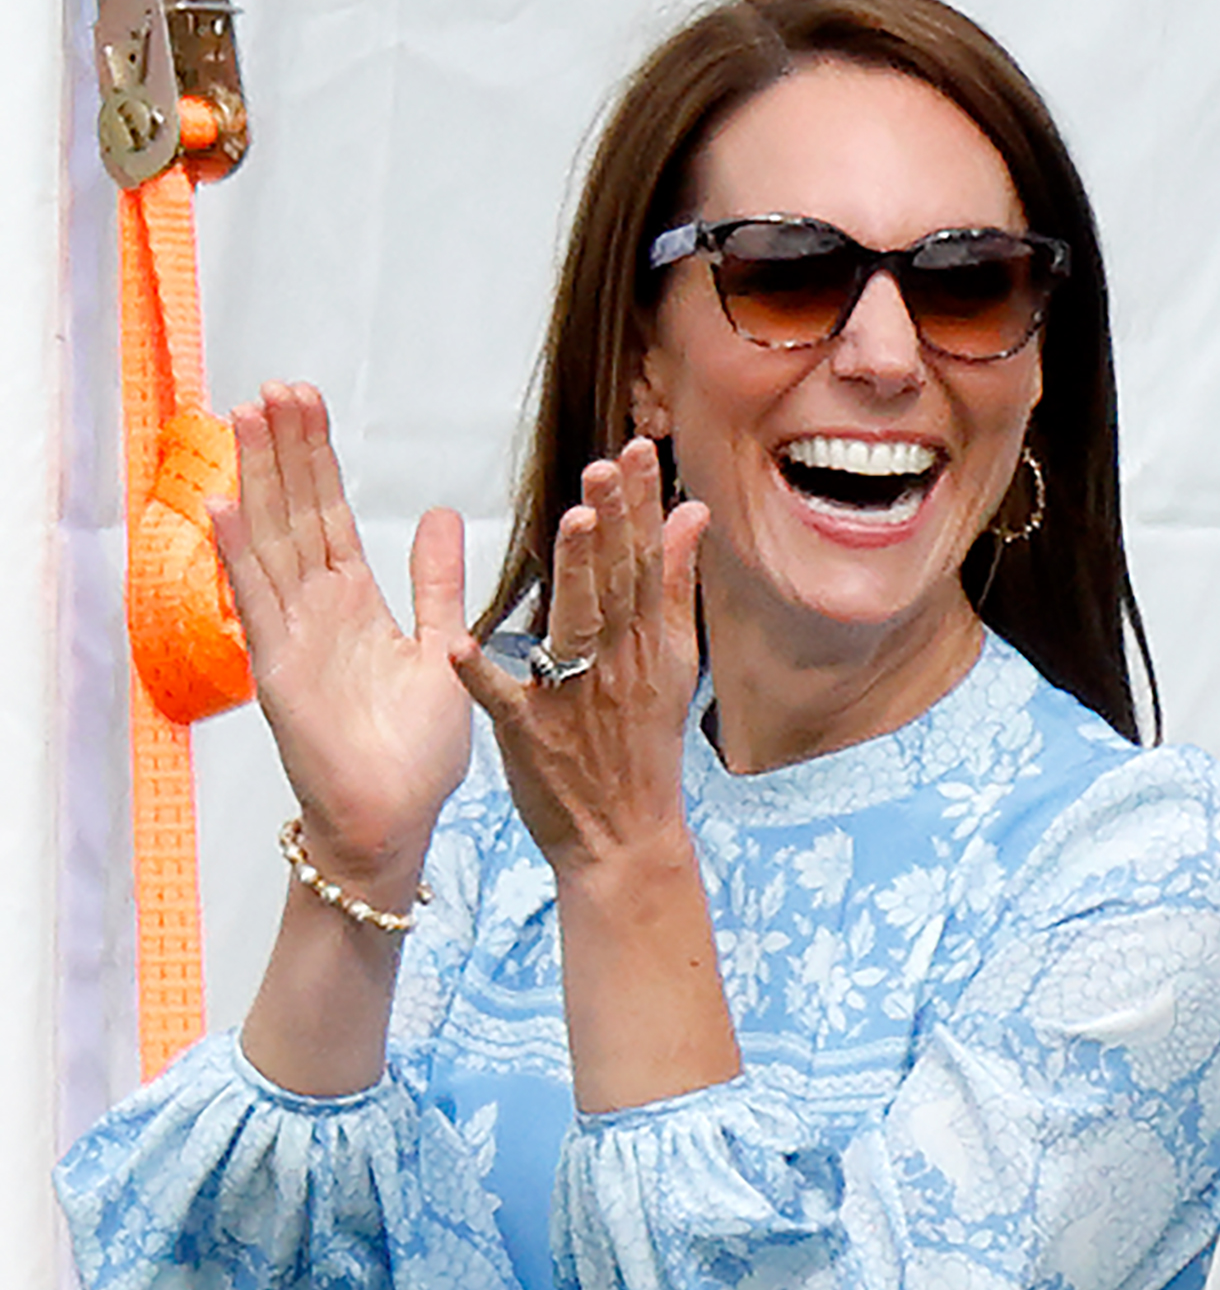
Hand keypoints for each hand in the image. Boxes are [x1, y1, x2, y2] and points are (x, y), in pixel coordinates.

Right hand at [209, 382, 472, 896]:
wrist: (394, 821)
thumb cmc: (416, 753)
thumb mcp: (441, 648)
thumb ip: (437, 583)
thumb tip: (442, 514)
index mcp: (355, 604)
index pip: (329, 515)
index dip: (315, 460)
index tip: (304, 402)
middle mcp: (316, 611)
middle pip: (292, 514)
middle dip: (283, 452)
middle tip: (274, 388)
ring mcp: (291, 636)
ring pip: (269, 542)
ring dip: (256, 481)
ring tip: (245, 419)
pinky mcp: (278, 670)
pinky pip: (256, 602)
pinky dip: (238, 554)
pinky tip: (225, 504)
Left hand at [452, 437, 707, 874]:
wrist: (625, 839)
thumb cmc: (641, 749)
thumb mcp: (672, 665)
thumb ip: (674, 585)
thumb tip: (693, 514)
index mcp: (645, 644)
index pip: (644, 562)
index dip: (641, 506)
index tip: (635, 451)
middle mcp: (615, 665)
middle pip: (615, 585)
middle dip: (613, 523)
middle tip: (603, 468)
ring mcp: (574, 700)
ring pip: (575, 628)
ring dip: (574, 576)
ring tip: (570, 523)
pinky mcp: (531, 738)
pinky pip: (503, 702)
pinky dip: (481, 677)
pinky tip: (457, 647)